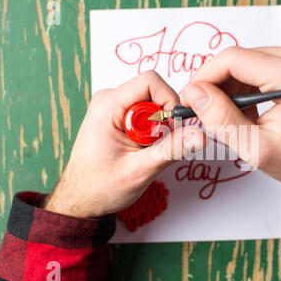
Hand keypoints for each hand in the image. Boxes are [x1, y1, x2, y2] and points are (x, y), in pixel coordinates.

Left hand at [45, 71, 205, 217]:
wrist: (81, 198)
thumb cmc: (100, 186)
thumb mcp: (140, 170)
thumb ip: (171, 149)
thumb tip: (199, 135)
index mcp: (108, 105)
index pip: (151, 82)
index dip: (170, 101)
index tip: (172, 128)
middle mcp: (109, 100)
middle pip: (154, 92)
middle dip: (164, 119)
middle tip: (157, 146)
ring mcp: (113, 107)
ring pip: (152, 104)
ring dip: (157, 128)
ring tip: (145, 151)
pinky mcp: (118, 116)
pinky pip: (146, 114)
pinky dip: (151, 132)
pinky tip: (141, 149)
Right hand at [180, 43, 280, 200]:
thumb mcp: (257, 148)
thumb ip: (221, 120)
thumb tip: (194, 93)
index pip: (232, 59)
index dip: (204, 77)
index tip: (191, 98)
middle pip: (240, 58)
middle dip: (217, 85)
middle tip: (207, 112)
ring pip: (248, 61)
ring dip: (232, 87)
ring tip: (233, 117)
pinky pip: (262, 65)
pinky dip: (248, 86)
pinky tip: (249, 110)